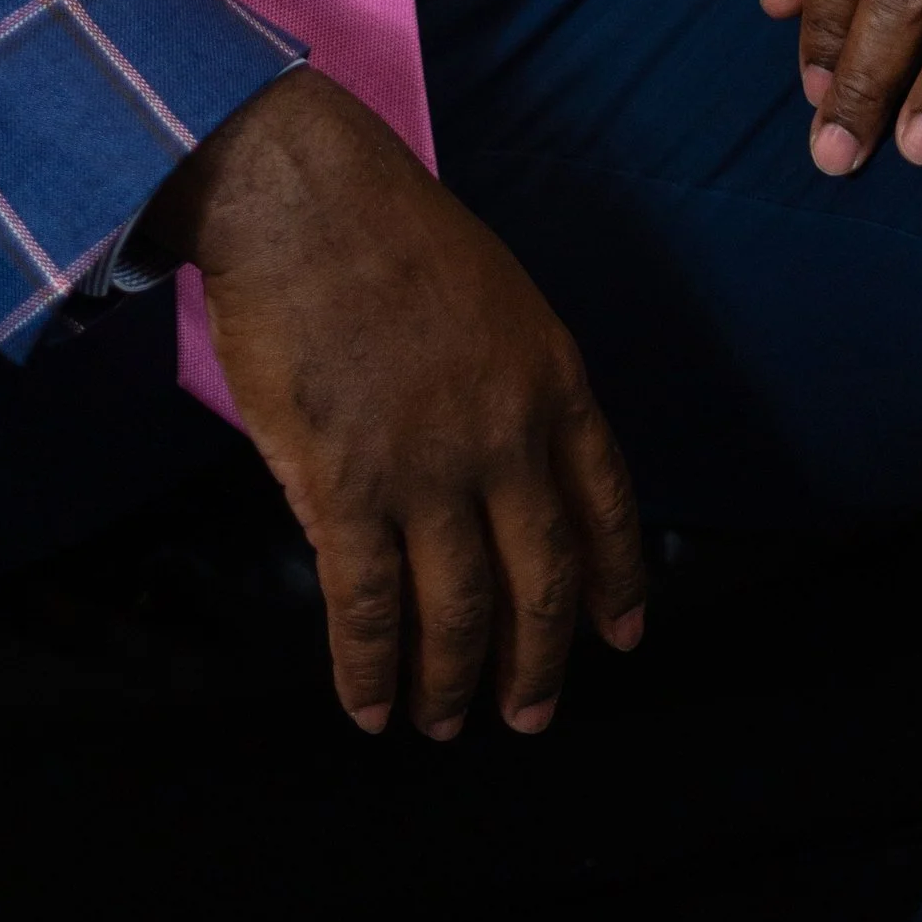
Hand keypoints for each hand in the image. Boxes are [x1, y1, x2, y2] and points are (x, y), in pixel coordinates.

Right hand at [133, 66, 645, 738]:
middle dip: (538, 662)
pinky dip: (369, 669)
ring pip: (459, 611)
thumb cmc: (385, 227)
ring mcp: (428, 469)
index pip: (603, 504)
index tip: (620, 636)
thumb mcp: (492, 295)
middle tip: (530, 716)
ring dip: (452, 682)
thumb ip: (507, 386)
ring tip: (442, 724)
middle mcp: (505, 437)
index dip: (615, 581)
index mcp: (551, 379)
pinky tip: (368, 708)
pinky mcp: (347, 488)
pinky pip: (367, 606)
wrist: (301, 197)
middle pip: (541, 579)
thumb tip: (493, 475)